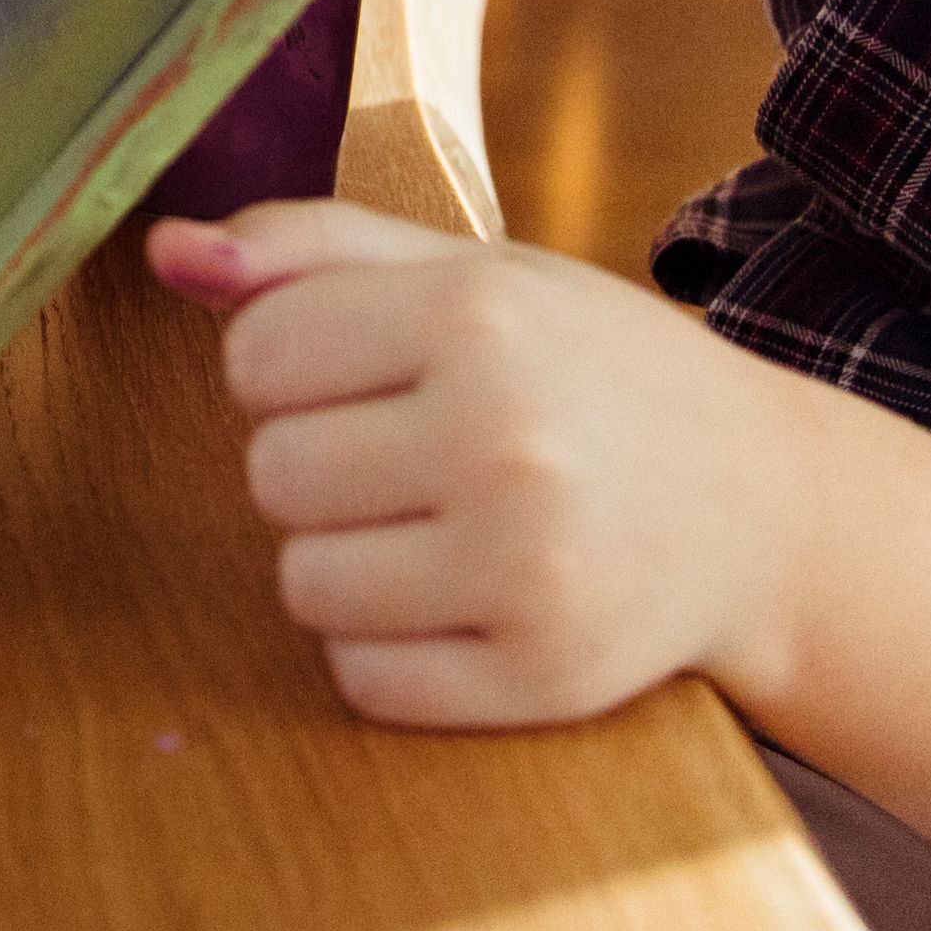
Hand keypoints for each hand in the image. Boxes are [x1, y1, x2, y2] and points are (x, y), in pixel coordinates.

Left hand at [145, 197, 810, 728]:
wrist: (763, 507)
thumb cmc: (591, 374)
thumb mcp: (473, 275)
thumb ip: (310, 250)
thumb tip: (168, 252)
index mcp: (477, 314)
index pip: (255, 358)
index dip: (297, 370)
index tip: (378, 376)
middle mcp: (505, 436)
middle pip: (272, 476)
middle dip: (325, 467)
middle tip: (423, 458)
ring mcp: (530, 566)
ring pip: (305, 586)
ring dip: (348, 565)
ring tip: (442, 531)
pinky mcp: (543, 675)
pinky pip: (365, 679)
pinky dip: (392, 651)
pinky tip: (464, 602)